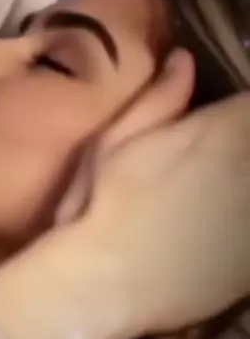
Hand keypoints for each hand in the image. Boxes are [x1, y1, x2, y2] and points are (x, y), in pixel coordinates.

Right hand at [69, 92, 249, 336]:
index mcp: (220, 132)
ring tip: (221, 189)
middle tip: (219, 157)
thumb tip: (185, 58)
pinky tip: (225, 224)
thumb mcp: (117, 138)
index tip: (228, 119)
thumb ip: (161, 97)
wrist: (106, 280)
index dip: (240, 112)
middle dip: (242, 146)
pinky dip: (244, 222)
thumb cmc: (102, 202)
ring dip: (243, 181)